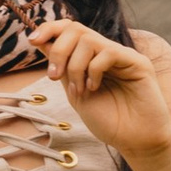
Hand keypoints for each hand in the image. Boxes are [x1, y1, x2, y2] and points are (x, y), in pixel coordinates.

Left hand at [30, 12, 170, 163]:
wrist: (134, 142)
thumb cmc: (109, 122)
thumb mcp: (76, 93)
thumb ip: (62, 69)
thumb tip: (40, 42)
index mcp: (92, 58)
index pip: (70, 29)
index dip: (50, 29)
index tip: (32, 41)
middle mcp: (107, 52)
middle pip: (75, 28)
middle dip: (58, 49)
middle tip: (54, 76)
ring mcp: (123, 56)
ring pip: (88, 39)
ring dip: (74, 66)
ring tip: (79, 90)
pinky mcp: (138, 63)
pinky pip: (108, 52)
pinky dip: (93, 70)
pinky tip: (94, 88)